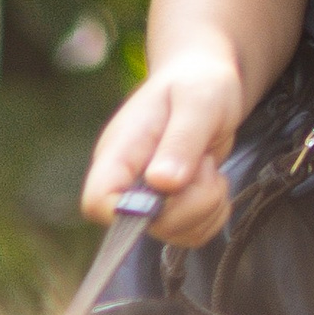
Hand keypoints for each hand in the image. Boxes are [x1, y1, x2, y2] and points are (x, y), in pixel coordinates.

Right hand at [82, 44, 245, 247]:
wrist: (207, 80)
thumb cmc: (198, 82)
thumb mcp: (199, 101)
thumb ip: (181, 140)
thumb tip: (163, 183)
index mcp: (119, 153)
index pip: (98, 203)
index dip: (130, 212)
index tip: (171, 188)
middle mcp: (127, 180)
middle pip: (143, 226)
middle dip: (189, 204)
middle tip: (206, 164)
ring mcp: (149, 196)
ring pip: (173, 234)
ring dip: (206, 208)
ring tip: (209, 166)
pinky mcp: (172, 205)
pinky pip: (193, 233)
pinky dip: (214, 214)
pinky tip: (215, 182)